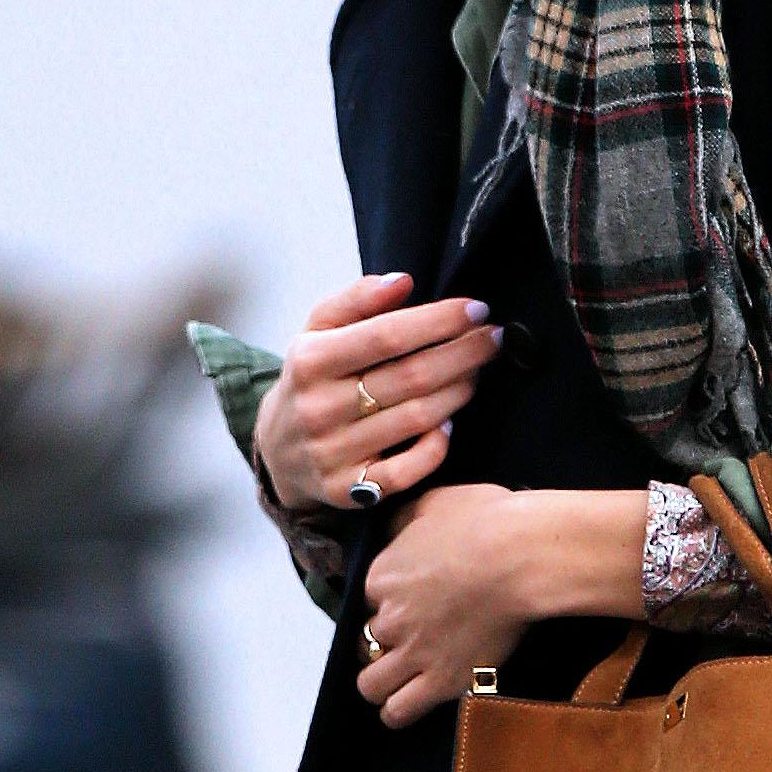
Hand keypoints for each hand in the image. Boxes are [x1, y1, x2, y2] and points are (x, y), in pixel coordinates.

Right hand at [254, 270, 501, 517]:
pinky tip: (448, 423)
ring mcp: (333, 453)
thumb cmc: (311, 380)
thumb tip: (403, 281)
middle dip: (463, 354)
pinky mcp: (348, 491)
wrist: (278, 451)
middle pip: (411, 377)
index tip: (476, 310)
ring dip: (459, 392)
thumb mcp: (318, 332)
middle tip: (493, 340)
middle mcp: (319, 408)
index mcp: (311, 361)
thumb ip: (357, 300)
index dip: (438, 321)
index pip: (387, 335)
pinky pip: (407, 471)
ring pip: (417, 419)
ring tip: (476, 372)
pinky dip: (436, 445)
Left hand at [357, 486, 650, 727]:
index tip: (409, 600)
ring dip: (382, 682)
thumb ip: (404, 520)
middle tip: (410, 639)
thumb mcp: (434, 501)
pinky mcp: (442, 682)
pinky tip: (409, 701)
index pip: (366, 600)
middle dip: (384, 642)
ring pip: (370, 685)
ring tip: (401, 678)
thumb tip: (393, 529)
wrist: (524, 556)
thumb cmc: (489, 521)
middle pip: (366, 642)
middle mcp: (390, 618)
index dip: (386, 602)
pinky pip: (397, 712)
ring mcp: (414, 654)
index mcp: (382, 575)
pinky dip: (397, 711)